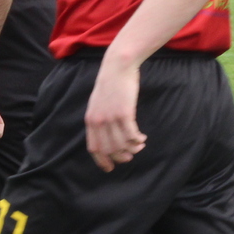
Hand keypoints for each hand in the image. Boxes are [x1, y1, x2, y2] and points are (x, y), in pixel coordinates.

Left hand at [84, 55, 146, 171]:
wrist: (118, 66)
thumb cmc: (111, 83)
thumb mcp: (98, 102)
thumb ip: (99, 118)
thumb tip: (106, 135)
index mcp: (90, 120)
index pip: (94, 148)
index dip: (102, 161)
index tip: (110, 168)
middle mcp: (99, 121)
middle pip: (109, 150)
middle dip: (121, 157)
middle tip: (130, 157)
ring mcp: (111, 118)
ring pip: (122, 144)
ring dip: (132, 149)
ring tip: (140, 145)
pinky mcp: (124, 113)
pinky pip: (131, 135)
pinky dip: (138, 140)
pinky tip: (142, 138)